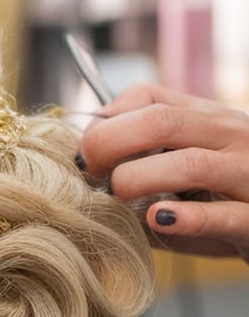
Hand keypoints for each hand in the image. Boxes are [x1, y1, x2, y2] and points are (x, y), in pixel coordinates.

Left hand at [78, 83, 248, 260]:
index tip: (86, 152)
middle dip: (111, 144)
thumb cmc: (229, 202)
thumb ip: (146, 162)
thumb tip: (87, 169)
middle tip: (91, 175)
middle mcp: (231, 138)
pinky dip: (187, 218)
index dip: (107, 120)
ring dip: (139, 181)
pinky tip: (160, 219)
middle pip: (163, 121)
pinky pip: (225, 215)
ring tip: (120, 199)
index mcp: (209, 120)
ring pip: (190, 163)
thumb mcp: (190, 171)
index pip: (151, 97)